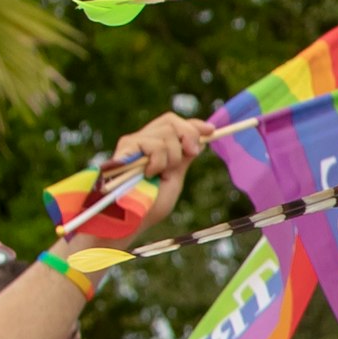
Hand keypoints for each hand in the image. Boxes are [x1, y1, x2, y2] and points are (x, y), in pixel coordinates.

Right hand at [118, 112, 216, 236]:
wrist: (132, 218)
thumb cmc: (151, 205)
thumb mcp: (175, 178)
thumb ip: (184, 159)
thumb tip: (200, 140)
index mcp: (156, 147)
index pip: (174, 123)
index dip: (193, 124)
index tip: (211, 130)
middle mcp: (143, 140)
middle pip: (171, 120)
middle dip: (188, 135)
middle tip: (191, 154)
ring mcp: (134, 142)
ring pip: (166, 133)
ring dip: (172, 157)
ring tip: (159, 174)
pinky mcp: (126, 147)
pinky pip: (154, 145)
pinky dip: (159, 161)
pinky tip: (149, 174)